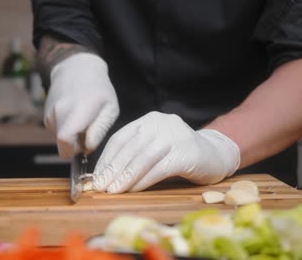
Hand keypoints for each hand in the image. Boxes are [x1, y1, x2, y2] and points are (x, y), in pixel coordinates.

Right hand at [44, 53, 118, 158]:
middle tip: (89, 131)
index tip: (85, 147)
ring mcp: (50, 115)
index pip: (65, 140)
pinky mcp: (46, 117)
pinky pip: (57, 133)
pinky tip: (73, 116)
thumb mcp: (110, 109)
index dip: (74, 151)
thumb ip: (99, 130)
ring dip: (72, 137)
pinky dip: (66, 130)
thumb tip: (87, 149)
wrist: (75, 69)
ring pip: (60, 140)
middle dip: (76, 146)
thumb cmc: (99, 90)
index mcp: (78, 111)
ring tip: (82, 120)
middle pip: (63, 145)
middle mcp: (59, 112)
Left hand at [92, 112, 239, 192]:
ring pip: (143, 158)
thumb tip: (105, 176)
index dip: (106, 159)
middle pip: (129, 148)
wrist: (216, 154)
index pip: (120, 138)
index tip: (96, 176)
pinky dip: (144, 180)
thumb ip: (133, 155)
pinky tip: (134, 190)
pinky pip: (159, 168)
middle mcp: (160, 123)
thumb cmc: (178, 154)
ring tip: (114, 191)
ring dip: (126, 177)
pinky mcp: (186, 152)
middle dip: (112, 170)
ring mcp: (174, 135)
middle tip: (101, 187)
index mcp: (148, 120)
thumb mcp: (153, 148)